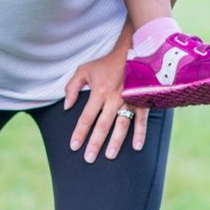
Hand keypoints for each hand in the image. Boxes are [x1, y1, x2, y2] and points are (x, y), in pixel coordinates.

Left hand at [63, 28, 147, 161]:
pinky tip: (137, 147)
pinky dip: (140, 133)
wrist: (132, 50)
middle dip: (95, 143)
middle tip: (89, 158)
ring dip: (116, 142)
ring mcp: (129, 100)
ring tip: (109, 156)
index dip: (79, 132)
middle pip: (102, 125)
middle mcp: (113, 98)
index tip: (74, 146)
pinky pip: (141, 119)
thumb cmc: (106, 63)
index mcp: (98, 92)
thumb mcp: (84, 70)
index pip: (86, 117)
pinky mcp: (143, 100)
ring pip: (121, 125)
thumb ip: (73, 87)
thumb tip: (67, 106)